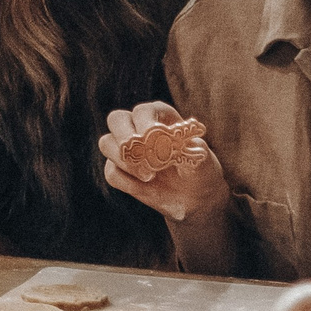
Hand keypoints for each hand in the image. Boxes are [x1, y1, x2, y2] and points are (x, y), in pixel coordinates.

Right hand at [97, 102, 229, 225]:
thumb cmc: (201, 172)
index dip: (144, 122)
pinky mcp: (120, 170)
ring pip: (106, 143)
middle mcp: (138, 127)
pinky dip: (126, 181)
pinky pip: (110, 172)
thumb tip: (177, 151)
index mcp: (160, 116)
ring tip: (148, 175)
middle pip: (116, 119)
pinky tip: (145, 187)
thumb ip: (192, 152)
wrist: (196, 199)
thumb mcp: (203, 161)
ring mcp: (127, 149)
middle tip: (138, 154)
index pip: (143, 111)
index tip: (152, 138)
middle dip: (123, 136)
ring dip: (123, 160)